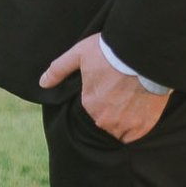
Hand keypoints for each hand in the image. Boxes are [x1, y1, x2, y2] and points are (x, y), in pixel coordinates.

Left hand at [39, 33, 170, 142]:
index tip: (110, 85)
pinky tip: (141, 109)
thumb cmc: (110, 52)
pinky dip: (138, 125)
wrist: (142, 53)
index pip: (92, 108)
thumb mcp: (80, 54)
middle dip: (112, 109)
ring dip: (125, 118)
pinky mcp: (141, 128)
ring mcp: (124, 126)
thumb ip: (59, 69)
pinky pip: (136, 134)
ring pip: (121, 128)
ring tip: (133, 98)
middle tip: (123, 90)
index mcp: (89, 105)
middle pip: (106, 120)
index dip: (101, 96)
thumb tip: (42, 83)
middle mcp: (104, 120)